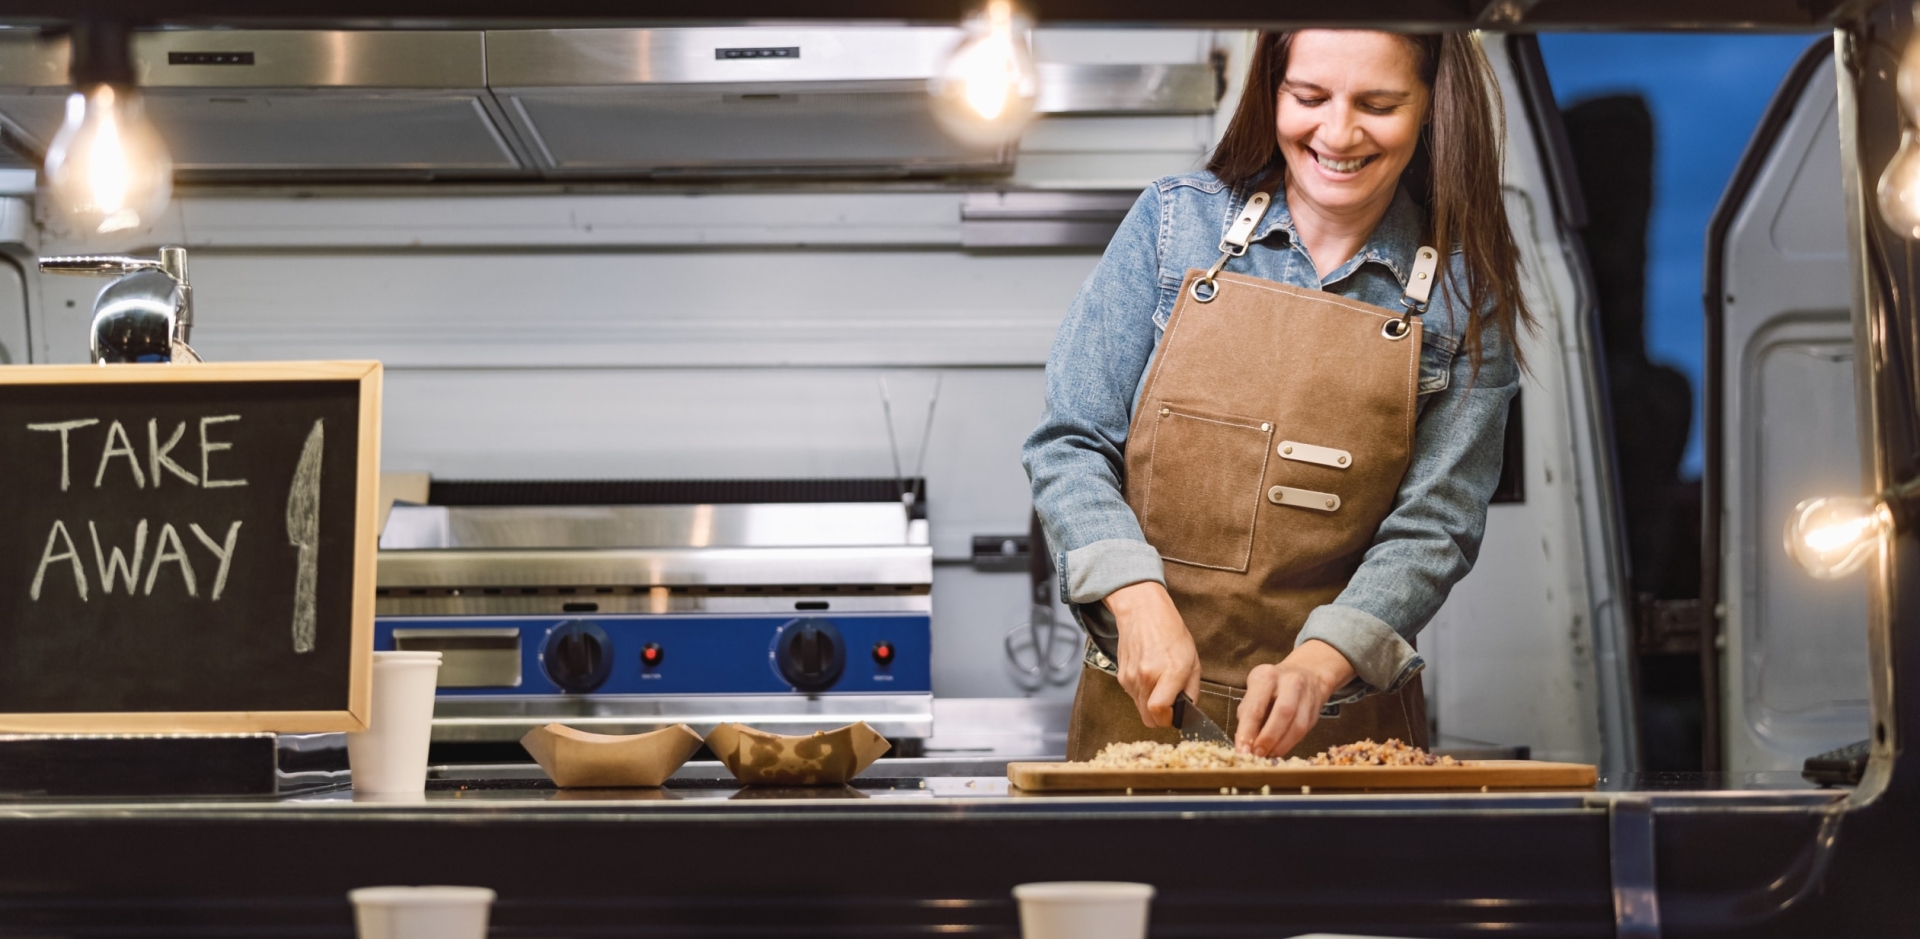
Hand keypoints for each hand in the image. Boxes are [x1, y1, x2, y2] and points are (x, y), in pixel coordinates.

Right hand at [1103, 581, 1201, 727]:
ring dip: (1150, 705)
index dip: (1168, 719)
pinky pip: (1133, 697)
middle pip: (1148, 718)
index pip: (1159, 712)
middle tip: (1169, 705)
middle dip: (1160, 717)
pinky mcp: (1122, 677)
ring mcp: (1131, 678)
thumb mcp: (1193, 660)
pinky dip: (1142, 694)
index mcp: (1169, 672)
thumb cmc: (1171, 633)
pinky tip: (1149, 677)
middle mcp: (1146, 677)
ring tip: (1159, 685)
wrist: (1143, 613)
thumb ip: (1192, 690)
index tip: (1175, 715)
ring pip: (1140, 709)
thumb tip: (1188, 709)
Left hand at [1234, 640, 1356, 756]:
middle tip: (1256, 755)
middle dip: (1268, 739)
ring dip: (1281, 745)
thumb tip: (1244, 742)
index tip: (1242, 751)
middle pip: (1282, 713)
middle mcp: (1290, 682)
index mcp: (1267, 676)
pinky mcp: (1315, 710)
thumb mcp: (1254, 690)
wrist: (1307, 673)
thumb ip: (1248, 713)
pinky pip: (1304, 731)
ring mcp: (1306, 696)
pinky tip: (1278, 750)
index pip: (1256, 706)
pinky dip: (1290, 744)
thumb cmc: (1272, 685)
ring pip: (1297, 725)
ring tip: (1267, 756)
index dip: (1247, 731)